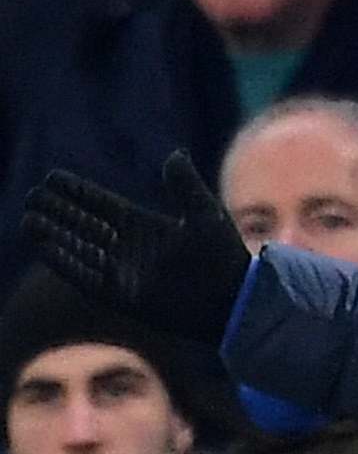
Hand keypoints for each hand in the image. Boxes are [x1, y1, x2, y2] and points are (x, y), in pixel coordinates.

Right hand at [23, 150, 253, 346]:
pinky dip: (64, 261)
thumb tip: (174, 154)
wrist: (232, 299)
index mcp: (146, 226)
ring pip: (79, 248)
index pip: (102, 205)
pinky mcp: (120, 295)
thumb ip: (185, 185)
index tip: (53, 177)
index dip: (79, 192)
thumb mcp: (204, 214)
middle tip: (33, 194)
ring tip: (28, 218)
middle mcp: (129, 248)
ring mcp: (123, 271)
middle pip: (84, 225)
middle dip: (59, 211)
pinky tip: (45, 246)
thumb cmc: (224, 256)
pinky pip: (84, 276)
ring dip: (54, 235)